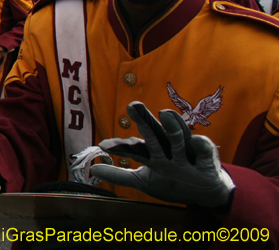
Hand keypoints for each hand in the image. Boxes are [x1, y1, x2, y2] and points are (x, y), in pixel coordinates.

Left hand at [90, 102, 234, 207]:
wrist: (206, 193)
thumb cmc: (172, 183)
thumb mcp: (144, 181)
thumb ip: (120, 176)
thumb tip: (93, 169)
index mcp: (153, 154)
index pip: (134, 148)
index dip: (120, 147)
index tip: (103, 146)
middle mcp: (168, 149)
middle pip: (155, 134)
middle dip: (144, 121)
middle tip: (133, 106)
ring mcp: (187, 153)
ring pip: (179, 138)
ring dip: (173, 126)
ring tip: (164, 113)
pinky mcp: (207, 159)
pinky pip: (205, 150)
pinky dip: (201, 144)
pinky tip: (198, 140)